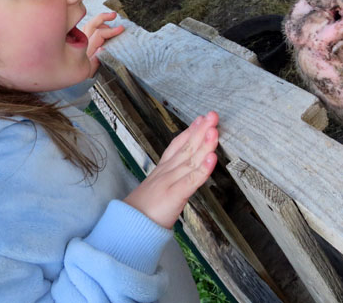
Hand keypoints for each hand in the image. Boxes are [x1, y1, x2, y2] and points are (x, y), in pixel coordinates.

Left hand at [82, 11, 124, 75]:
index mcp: (87, 49)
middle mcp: (82, 42)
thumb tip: (102, 49)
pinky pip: (88, 28)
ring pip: (90, 25)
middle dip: (103, 18)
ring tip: (111, 17)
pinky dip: (97, 24)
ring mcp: (81, 39)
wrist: (71, 75)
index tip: (120, 29)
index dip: (110, 31)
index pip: (99, 34)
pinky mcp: (80, 38)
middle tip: (114, 15)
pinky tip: (104, 25)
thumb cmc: (83, 74)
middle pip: (92, 25)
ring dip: (100, 20)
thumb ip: (96, 62)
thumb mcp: (90, 72)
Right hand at [124, 112, 218, 227]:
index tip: (200, 119)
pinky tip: (212, 158)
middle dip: (201, 130)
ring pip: (190, 160)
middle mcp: (167, 172)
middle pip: (186, 148)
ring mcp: (170, 182)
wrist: (127, 226)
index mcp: (163, 170)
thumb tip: (182, 173)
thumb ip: (170, 179)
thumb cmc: (143, 211)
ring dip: (204, 144)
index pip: (177, 146)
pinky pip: (191, 180)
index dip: (190, 131)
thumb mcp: (157, 189)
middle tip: (212, 115)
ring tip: (214, 130)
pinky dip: (203, 169)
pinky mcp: (174, 195)